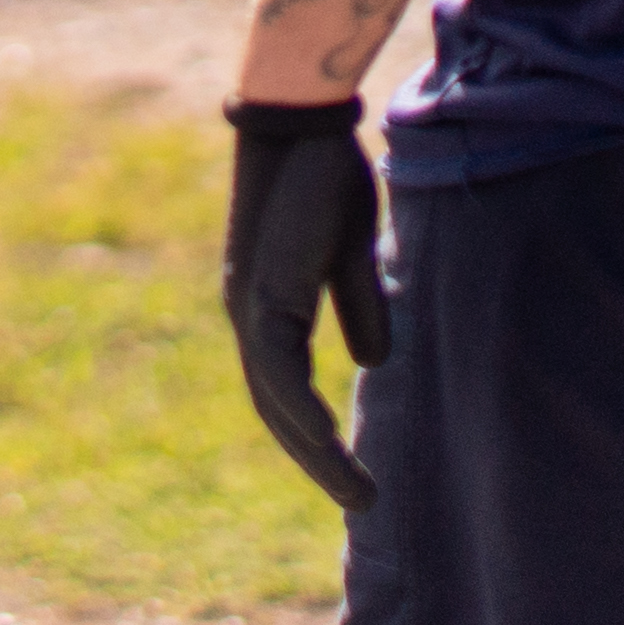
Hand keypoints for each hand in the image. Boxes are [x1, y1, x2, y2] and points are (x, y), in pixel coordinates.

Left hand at [221, 100, 388, 510]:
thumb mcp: (351, 252)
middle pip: (276, 410)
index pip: (285, 390)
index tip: (351, 472)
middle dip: (317, 460)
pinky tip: (329, 443)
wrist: (300, 123)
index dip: (314, 435)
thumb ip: (359, 304)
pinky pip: (278, 368)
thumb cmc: (322, 176)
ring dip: (315, 453)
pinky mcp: (261, 294)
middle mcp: (249, 317)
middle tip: (362, 501)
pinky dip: (302, 411)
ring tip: (359, 494)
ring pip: (276, 402)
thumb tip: (374, 361)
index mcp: (267, 308)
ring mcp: (249, 308)